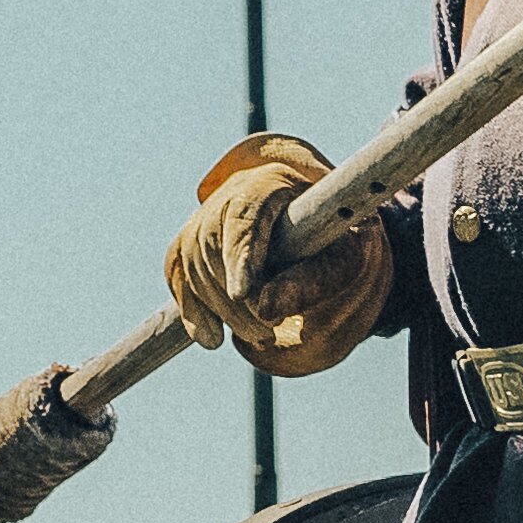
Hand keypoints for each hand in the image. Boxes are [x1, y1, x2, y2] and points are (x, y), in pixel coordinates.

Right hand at [160, 132, 392, 378]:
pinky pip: (177, 271)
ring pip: (192, 261)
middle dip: (235, 298)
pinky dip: (191, 307)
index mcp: (275, 183)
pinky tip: (212, 338)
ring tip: (260, 336)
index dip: (241, 254)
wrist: (328, 234)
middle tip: (268, 332)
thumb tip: (266, 310)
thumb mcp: (344, 260)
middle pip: (213, 242)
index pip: (246, 214)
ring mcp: (208, 212)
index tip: (243, 295)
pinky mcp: (193, 238)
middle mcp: (234, 190)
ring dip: (220, 309)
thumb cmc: (341, 243)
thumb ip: (312, 280)